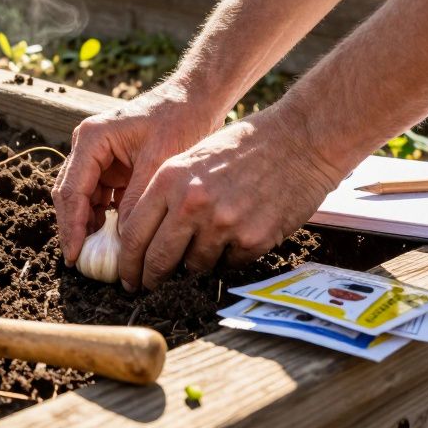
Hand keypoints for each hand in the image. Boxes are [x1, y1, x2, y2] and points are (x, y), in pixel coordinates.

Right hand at [52, 83, 219, 266]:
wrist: (195, 99)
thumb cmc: (179, 120)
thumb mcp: (159, 163)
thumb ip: (136, 200)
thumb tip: (122, 240)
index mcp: (92, 139)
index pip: (71, 190)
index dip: (71, 227)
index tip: (75, 256)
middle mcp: (88, 147)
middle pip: (69, 196)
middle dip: (74, 230)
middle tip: (82, 263)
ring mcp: (98, 158)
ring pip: (82, 200)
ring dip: (89, 227)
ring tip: (101, 257)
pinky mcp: (112, 167)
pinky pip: (100, 199)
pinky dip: (105, 220)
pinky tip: (116, 241)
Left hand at [116, 105, 348, 290]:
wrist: (299, 141)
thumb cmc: (244, 146)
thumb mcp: (192, 158)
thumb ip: (167, 194)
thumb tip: (145, 236)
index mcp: (170, 179)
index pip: (134, 233)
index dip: (128, 262)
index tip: (128, 275)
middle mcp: (192, 203)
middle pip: (158, 259)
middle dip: (150, 277)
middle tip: (148, 285)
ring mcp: (223, 224)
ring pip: (195, 265)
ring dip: (197, 261)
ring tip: (212, 239)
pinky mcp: (253, 240)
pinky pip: (229, 264)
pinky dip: (230, 256)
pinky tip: (239, 234)